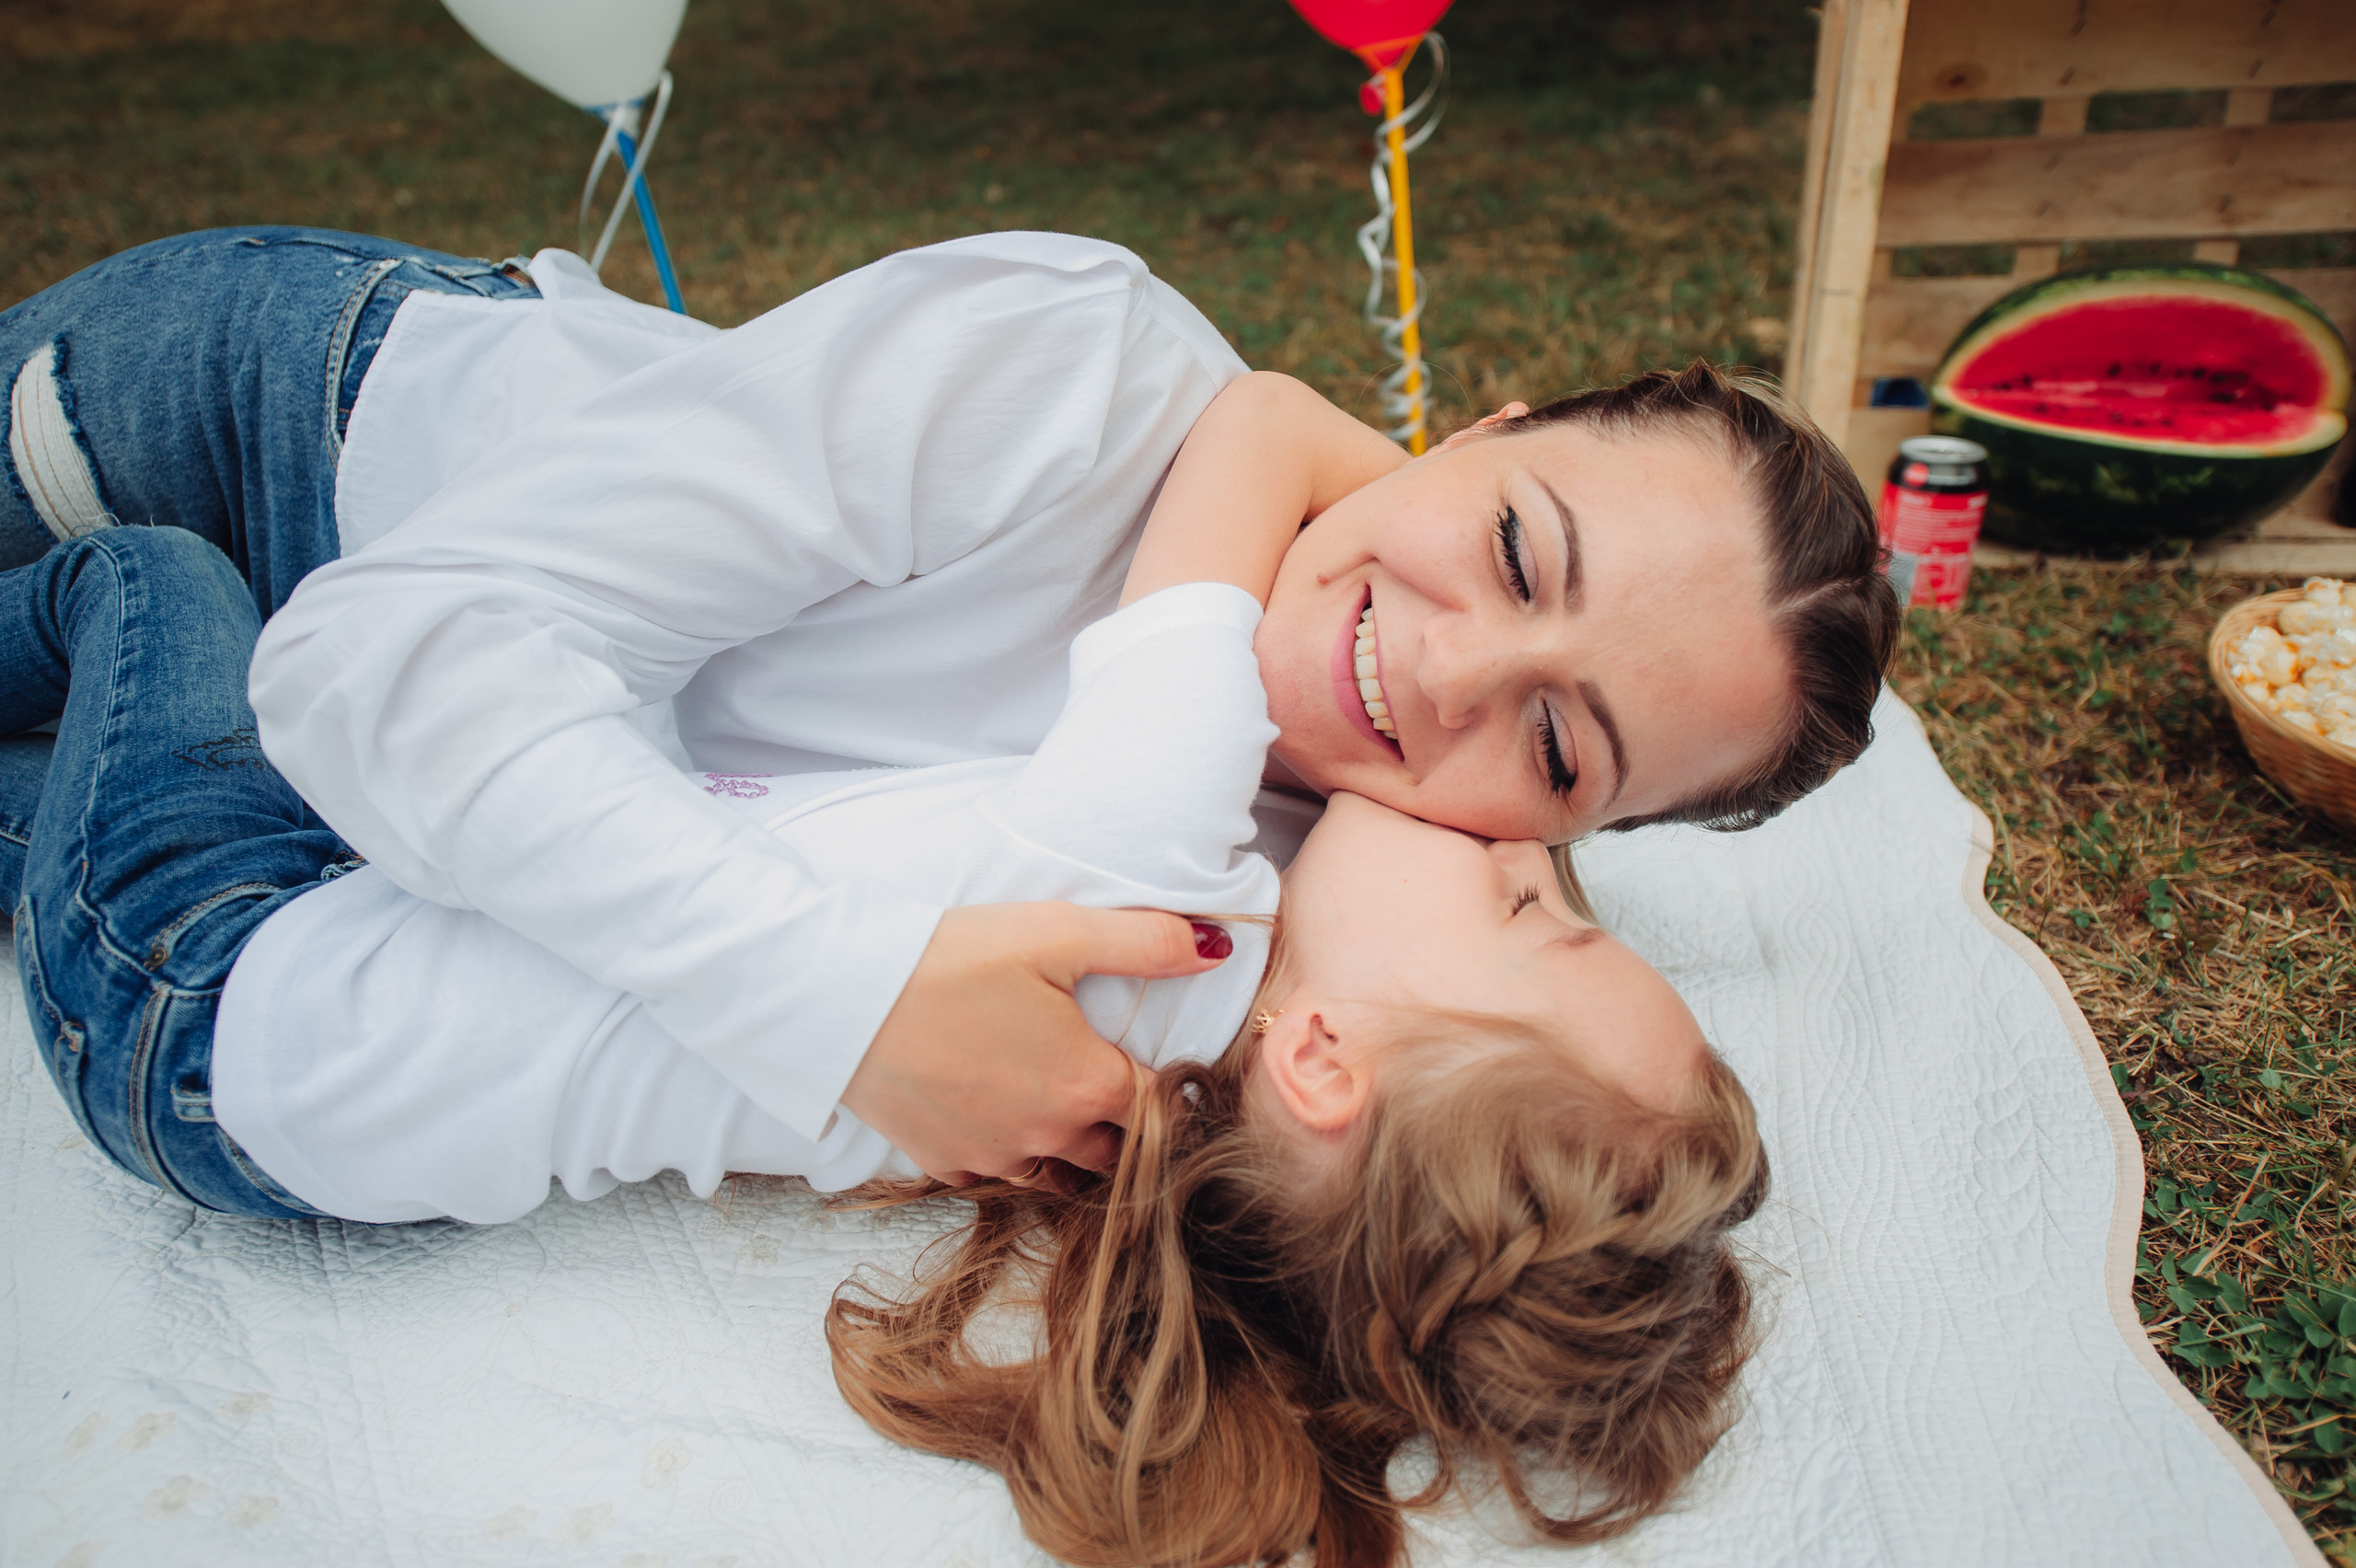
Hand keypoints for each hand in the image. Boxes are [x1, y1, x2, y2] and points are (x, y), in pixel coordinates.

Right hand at [841, 902, 1230, 1183]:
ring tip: (1070, 1114)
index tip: (1175, 1080)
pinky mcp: (941, 1162)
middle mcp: (1047, 1135)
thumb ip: (1147, 942)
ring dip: (1072, 1153)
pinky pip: (994, 1177)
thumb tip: (1219, 947)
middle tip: (1122, 1097)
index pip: (1160, 1111)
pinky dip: (1008, 1157)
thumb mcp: (1059, 931)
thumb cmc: (953, 957)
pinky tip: (1001, 1120)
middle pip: (1114, 1155)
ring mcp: (992, 1156)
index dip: (1173, 1095)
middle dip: (1126, 1132)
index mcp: (1087, 1083)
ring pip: (1056, 1175)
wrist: (843, 993)